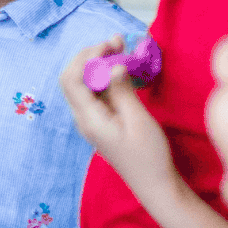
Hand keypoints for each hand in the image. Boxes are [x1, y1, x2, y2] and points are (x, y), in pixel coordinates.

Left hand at [59, 40, 179, 197]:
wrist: (155, 185)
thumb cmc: (149, 155)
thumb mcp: (138, 120)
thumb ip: (122, 91)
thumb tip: (113, 65)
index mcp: (88, 119)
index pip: (72, 79)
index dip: (87, 57)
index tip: (110, 46)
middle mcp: (84, 118)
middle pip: (73, 78)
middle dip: (91, 56)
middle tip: (117, 42)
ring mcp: (91, 120)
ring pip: (85, 84)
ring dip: (99, 64)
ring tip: (121, 48)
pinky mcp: (102, 121)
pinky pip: (96, 92)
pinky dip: (106, 76)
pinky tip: (124, 68)